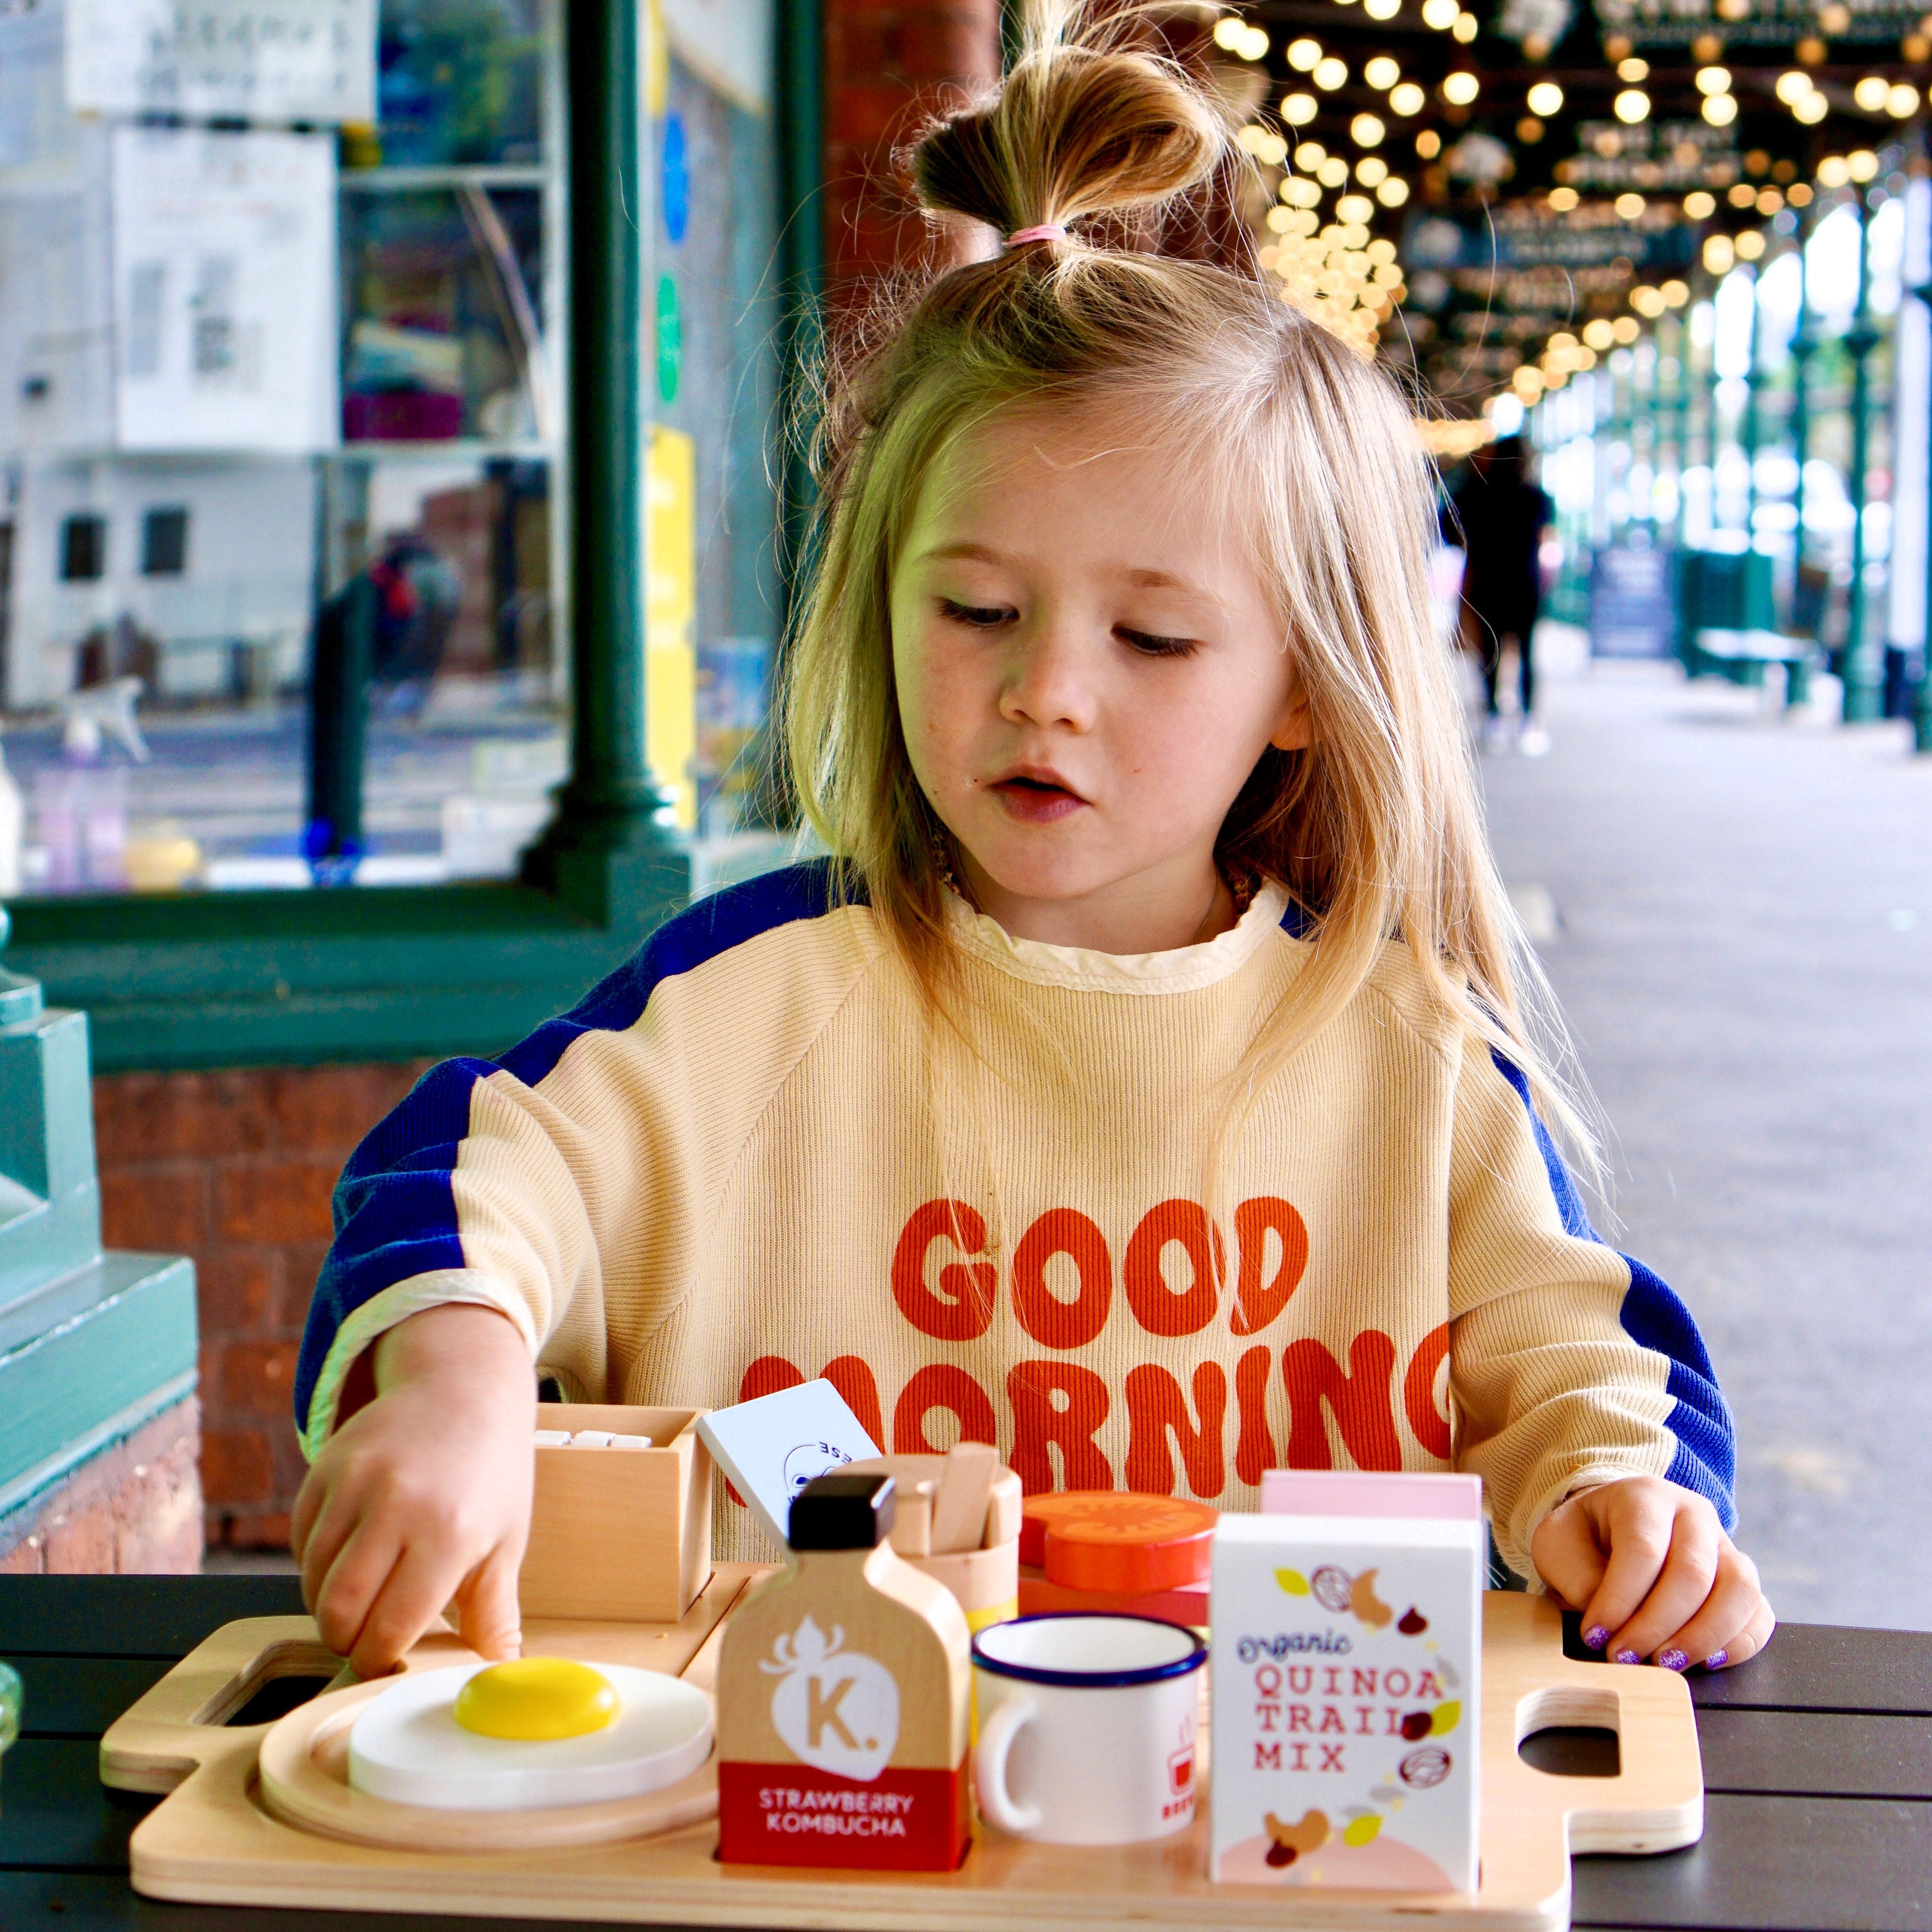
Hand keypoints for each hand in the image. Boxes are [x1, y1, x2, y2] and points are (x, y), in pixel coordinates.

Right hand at [291, 1303, 535, 1679]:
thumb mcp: (505, 1540)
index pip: (391, 1626)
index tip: (385, 1666)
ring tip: (358, 1602)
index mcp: (448, 1532)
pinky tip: (346, 1561)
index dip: (380, 1660)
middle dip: (345, 1640)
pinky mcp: (324, 1466)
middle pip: (340, 1609)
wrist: (462, 1390)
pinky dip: (313, 1565)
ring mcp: (354, 1481)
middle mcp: (396, 1504)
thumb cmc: (490, 1473)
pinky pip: (300, 1541)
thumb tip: (497, 1670)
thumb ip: (494, 1611)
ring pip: (312, 1578)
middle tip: (364, 1641)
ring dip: (326, 1605)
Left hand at [1530, 1475, 1772, 1671]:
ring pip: (1738, 1592)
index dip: (1620, 1599)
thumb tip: (1609, 1624)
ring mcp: (1726, 1546)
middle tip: (1625, 1657)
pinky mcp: (1742, 1582)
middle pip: (1693, 1572)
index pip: (1643, 1548)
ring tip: (1664, 1665)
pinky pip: (1758, 1614)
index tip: (1595, 1635)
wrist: (1609, 1528)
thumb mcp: (1559, 1545)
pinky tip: (1705, 1662)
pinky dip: (1738, 1644)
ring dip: (1702, 1638)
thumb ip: (1578, 1578)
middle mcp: (1694, 1514)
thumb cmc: (1583, 1538)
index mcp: (1644, 1496)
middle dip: (1657, 1625)